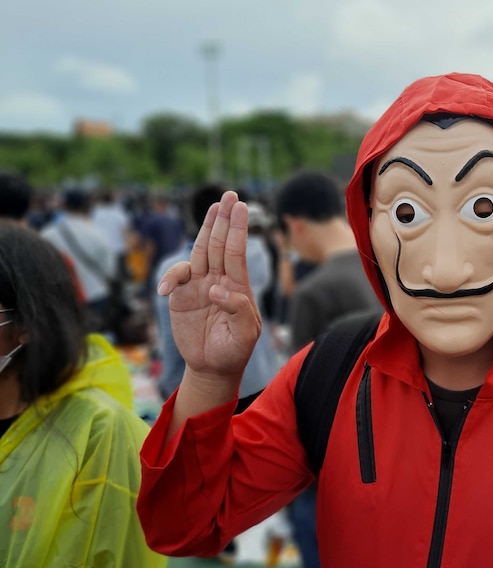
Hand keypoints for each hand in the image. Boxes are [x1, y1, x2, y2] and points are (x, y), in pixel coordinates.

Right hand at [157, 191, 260, 382]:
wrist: (213, 368)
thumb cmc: (234, 350)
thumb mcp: (246, 334)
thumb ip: (238, 310)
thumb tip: (217, 289)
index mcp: (238, 286)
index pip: (236, 252)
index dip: (238, 229)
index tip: (241, 206)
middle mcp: (219, 280)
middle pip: (219, 244)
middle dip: (224, 220)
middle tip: (229, 195)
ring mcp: (199, 286)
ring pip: (200, 252)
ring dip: (205, 230)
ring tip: (213, 207)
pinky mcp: (181, 296)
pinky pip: (175, 278)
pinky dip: (170, 278)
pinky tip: (168, 288)